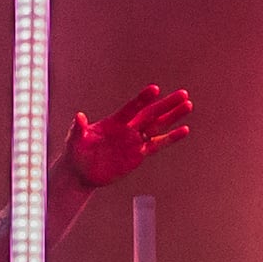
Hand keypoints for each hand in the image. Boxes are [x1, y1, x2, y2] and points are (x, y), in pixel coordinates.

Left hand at [62, 84, 195, 190]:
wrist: (81, 172)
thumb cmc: (76, 152)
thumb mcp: (74, 140)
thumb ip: (78, 128)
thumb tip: (79, 117)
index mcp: (114, 122)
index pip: (132, 108)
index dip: (143, 99)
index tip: (155, 89)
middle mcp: (128, 128)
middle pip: (151, 114)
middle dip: (166, 105)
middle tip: (182, 94)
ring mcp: (135, 141)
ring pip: (158, 127)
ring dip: (173, 117)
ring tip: (188, 105)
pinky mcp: (139, 155)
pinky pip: (157, 145)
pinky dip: (171, 138)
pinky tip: (184, 130)